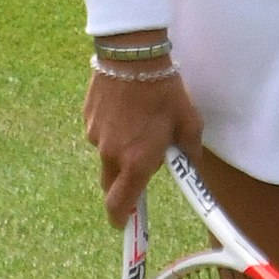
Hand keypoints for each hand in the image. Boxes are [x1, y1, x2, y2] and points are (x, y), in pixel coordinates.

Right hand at [84, 67, 203, 227]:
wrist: (132, 55)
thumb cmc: (164, 89)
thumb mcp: (188, 120)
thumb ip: (189, 150)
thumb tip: (191, 165)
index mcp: (136, 162)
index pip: (120, 205)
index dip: (121, 219)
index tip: (125, 223)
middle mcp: (111, 155)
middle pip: (110, 184)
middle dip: (122, 184)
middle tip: (140, 167)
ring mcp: (95, 136)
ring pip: (106, 156)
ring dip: (119, 151)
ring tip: (138, 123)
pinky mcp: (87, 118)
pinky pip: (100, 133)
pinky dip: (111, 129)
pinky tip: (125, 108)